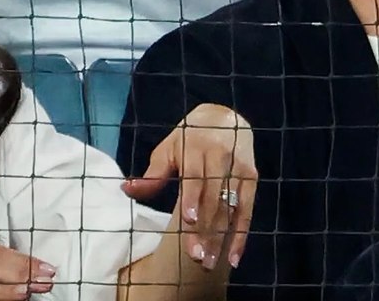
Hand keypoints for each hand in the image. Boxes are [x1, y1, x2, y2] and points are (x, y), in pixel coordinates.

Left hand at [122, 103, 256, 271]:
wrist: (226, 115)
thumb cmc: (189, 136)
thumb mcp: (168, 148)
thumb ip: (153, 173)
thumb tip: (126, 189)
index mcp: (197, 148)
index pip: (195, 177)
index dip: (193, 199)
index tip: (188, 221)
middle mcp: (221, 158)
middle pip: (213, 198)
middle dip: (205, 229)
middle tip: (196, 257)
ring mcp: (239, 169)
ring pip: (230, 208)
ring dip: (221, 238)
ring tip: (210, 262)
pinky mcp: (252, 178)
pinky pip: (248, 210)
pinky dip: (241, 235)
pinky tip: (233, 257)